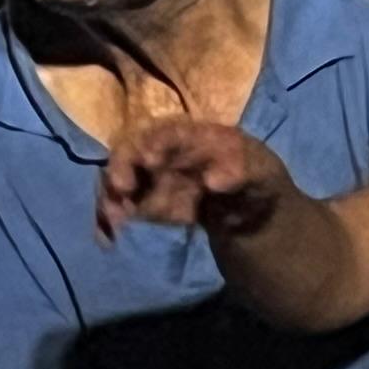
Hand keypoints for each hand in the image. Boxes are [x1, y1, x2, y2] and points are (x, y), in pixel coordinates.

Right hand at [96, 117, 292, 244]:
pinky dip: (108, 218)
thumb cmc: (259, 183)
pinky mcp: (145, 202)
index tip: (149, 161)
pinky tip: (106, 237)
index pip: (168, 131)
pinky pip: (120, 206)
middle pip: (133, 149)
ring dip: (110, 196)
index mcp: (195, 136)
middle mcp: (167, 151)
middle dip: (121, 167)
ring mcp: (152, 176)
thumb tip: (212, 180)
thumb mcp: (262, 174)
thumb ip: (241, 172)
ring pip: (120, 177)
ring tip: (112, 222)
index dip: (155, 141)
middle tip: (120, 192)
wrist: (252, 213)